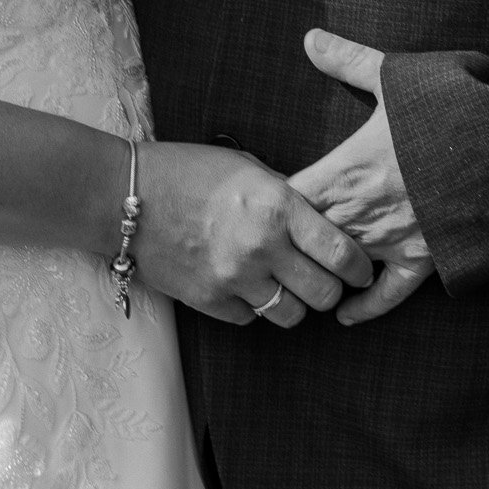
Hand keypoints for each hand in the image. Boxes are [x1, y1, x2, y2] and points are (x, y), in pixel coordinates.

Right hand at [133, 141, 374, 328]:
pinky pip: (250, 319)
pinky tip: (243, 284)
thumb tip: (322, 218)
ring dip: (293, 303)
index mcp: (278, 206)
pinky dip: (252, 307)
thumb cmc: (188, 172)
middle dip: (330, 289)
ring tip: (282, 284)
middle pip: (324, 294)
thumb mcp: (247, 168)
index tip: (362, 271)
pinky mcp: (209, 302)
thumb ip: (288, 195)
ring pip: (291, 316)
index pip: (341, 251)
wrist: (127, 197)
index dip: (360, 267)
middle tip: (324, 280)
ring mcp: (234, 279)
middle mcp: (261, 246)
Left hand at [288, 29, 434, 324]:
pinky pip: (388, 294)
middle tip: (267, 242)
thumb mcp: (395, 75)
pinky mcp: (425, 260)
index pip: (289, 197)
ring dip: (319, 266)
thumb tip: (309, 36)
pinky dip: (365, 306)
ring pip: (338, 264)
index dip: (269, 202)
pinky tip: (345, 314)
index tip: (254, 204)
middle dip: (287, 239)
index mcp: (347, 168)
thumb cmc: (450, 108)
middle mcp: (362, 212)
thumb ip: (348, 59)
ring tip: (298, 271)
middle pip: (306, 237)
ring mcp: (392, 239)